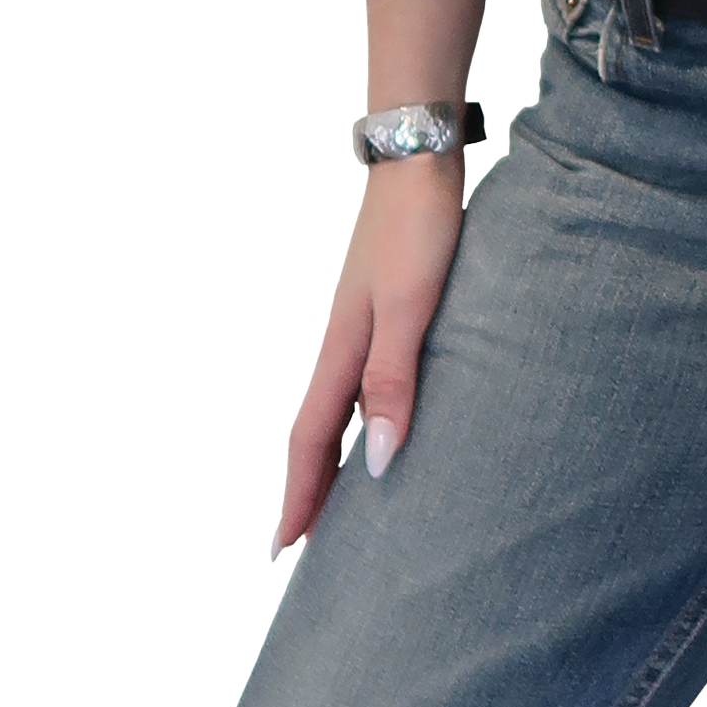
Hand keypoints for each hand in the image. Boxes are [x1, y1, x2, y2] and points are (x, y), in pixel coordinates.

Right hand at [272, 155, 465, 555]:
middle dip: (309, 488)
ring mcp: (363, 324)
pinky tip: (384, 423)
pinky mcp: (388, 307)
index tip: (285, 547)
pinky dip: (363, 418)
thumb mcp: (412, 307)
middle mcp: (346, 343)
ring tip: (342, 499)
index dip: (300, 494)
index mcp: (343, 349)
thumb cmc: (420, 228)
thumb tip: (374, 460)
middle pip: (317, 430)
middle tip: (307, 543)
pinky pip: (365, 382)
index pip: (310, 439)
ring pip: (340, 408)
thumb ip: (394, 380)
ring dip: (334, 456)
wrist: (420, 159)